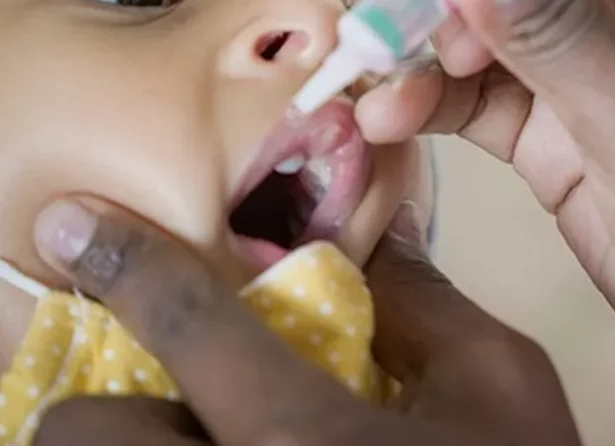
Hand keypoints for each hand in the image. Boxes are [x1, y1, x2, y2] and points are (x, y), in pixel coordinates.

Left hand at [31, 200, 579, 444]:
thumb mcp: (500, 380)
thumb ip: (425, 298)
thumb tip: (373, 227)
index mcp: (307, 438)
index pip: (190, 325)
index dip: (129, 261)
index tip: (78, 226)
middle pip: (87, 431)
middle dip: (120, 395)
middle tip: (182, 390)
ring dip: (136, 440)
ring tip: (205, 434)